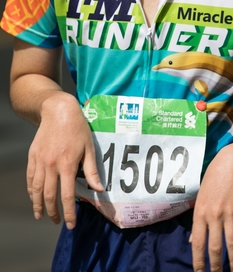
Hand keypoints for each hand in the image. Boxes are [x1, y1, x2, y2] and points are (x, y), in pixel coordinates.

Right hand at [27, 92, 103, 227]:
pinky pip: (30, 178)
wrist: (58, 111)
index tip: (70, 224)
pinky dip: (31, 190)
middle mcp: (51, 165)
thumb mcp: (89, 147)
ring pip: (37, 189)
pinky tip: (34, 197)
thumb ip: (92, 170)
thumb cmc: (77, 128)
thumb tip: (99, 189)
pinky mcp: (33, 156)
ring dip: (38, 205)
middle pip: (49, 196)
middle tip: (57, 221)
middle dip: (53, 212)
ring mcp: (40, 161)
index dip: (69, 212)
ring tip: (40, 215)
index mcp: (67, 164)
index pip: (67, 196)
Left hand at [190, 141, 232, 271]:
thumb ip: (198, 220)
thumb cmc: (213, 179)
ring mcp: (229, 213)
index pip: (198, 243)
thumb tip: (193, 240)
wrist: (232, 163)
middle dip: (216, 266)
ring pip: (231, 244)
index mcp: (200, 212)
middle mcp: (214, 215)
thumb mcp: (200, 197)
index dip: (199, 261)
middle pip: (215, 247)